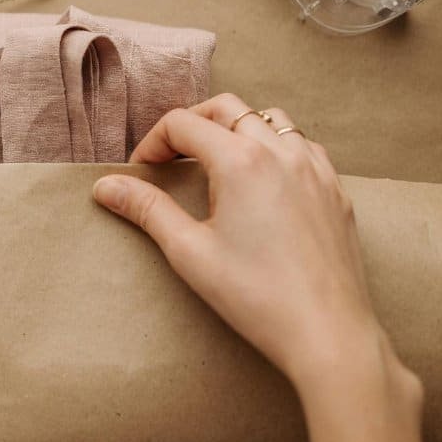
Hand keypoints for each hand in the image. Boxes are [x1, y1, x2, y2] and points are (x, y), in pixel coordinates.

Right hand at [92, 94, 421, 441]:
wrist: (328, 333)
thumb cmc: (256, 296)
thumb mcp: (189, 252)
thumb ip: (147, 209)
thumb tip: (106, 186)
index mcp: (241, 161)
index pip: (183, 123)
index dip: (153, 142)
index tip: (142, 171)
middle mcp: (281, 153)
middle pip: (227, 108)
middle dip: (192, 123)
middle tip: (172, 156)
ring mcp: (315, 169)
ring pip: (270, 119)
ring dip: (237, 128)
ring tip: (217, 163)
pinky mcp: (335, 190)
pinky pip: (303, 146)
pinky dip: (276, 148)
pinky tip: (264, 181)